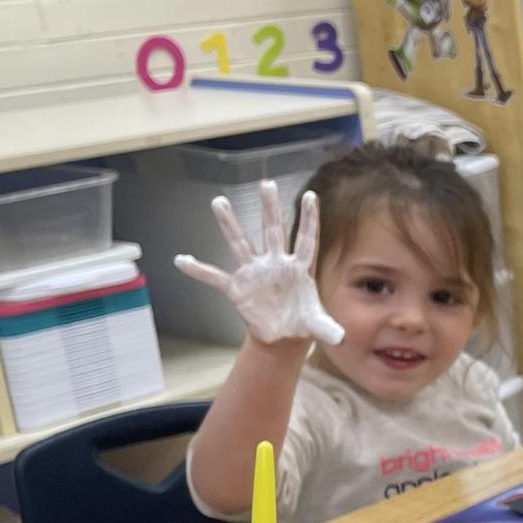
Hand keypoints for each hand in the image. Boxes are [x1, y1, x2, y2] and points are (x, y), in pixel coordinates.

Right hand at [174, 182, 343, 346]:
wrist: (283, 335)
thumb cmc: (302, 322)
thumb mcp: (316, 325)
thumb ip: (326, 327)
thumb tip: (339, 338)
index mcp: (299, 268)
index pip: (306, 240)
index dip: (308, 219)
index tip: (311, 195)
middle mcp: (275, 264)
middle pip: (273, 231)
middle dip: (270, 208)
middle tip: (266, 183)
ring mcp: (255, 273)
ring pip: (241, 243)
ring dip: (230, 224)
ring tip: (219, 201)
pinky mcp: (238, 288)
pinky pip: (215, 277)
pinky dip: (199, 270)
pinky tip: (182, 260)